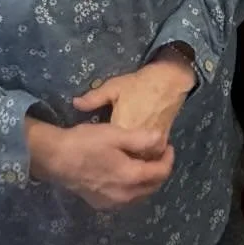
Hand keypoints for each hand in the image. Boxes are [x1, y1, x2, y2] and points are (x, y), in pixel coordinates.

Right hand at [27, 120, 173, 209]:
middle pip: (153, 186)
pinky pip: (126, 198)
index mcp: (131, 177)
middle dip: (159, 170)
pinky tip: (125, 174)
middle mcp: (124, 196)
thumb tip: (162, 140)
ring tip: (142, 162)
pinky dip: (132, 188)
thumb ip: (141, 138)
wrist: (55, 158)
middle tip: (157, 153)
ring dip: (146, 180)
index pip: (161, 173)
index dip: (168, 158)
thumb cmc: (85, 142)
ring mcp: (112, 203)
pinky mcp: (101, 204)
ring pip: (140, 194)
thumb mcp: (114, 134)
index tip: (167, 146)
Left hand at [71, 54, 195, 154]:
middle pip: (122, 158)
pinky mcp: (161, 142)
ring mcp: (151, 143)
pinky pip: (150, 157)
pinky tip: (134, 154)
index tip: (91, 151)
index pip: (107, 149)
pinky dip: (143, 157)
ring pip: (138, 159)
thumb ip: (94, 98)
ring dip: (128, 162)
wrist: (168, 81)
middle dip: (113, 163)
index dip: (98, 153)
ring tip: (117, 160)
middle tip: (103, 159)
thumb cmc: (138, 84)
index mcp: (122, 128)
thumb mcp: (113, 87)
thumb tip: (75, 103)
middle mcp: (137, 140)